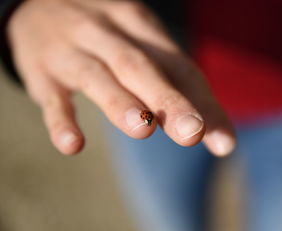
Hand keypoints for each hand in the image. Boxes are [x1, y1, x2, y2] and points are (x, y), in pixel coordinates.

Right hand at [7, 0, 235, 155]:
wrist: (38, 5)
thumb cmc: (108, 38)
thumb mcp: (142, 49)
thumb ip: (179, 90)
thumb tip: (223, 141)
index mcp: (140, 27)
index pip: (177, 66)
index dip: (203, 102)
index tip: (224, 143)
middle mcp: (108, 34)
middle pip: (140, 66)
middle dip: (167, 100)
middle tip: (193, 134)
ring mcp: (72, 50)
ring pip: (97, 75)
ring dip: (121, 104)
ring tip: (143, 131)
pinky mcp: (42, 72)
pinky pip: (51, 97)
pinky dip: (61, 121)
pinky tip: (72, 146)